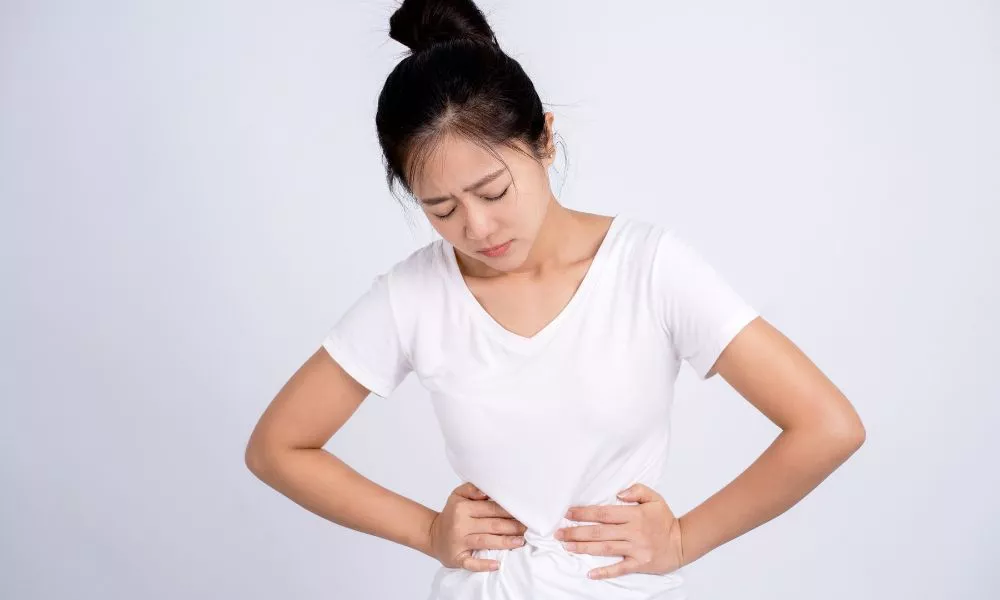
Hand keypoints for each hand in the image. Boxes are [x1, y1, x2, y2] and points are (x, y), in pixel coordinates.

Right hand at [428, 482, 527, 571]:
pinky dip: (484, 565)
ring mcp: (459, 542)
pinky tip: (497, 565)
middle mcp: (460, 524)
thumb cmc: (452, 514)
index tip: (524, 513)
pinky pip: (471, 563)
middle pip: (492, 525)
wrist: (432, 535)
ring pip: (485, 541)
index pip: (491, 508)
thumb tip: (487, 490)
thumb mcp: (457, 495)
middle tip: (528, 528)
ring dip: (505, 542)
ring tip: (520, 542)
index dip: (509, 511)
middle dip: (512, 527)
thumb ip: (472, 489)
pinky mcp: (457, 558)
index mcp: (462, 507)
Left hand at [554, 483, 684, 579]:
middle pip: (600, 532)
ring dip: (584, 548)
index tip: (568, 513)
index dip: (584, 513)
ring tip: (566, 546)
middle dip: (577, 532)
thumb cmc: (665, 519)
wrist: (683, 542)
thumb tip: (619, 493)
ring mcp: (636, 550)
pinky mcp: (640, 564)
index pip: (604, 513)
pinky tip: (590, 573)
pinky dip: (605, 572)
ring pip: (605, 549)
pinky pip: (620, 569)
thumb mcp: (654, 498)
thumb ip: (637, 490)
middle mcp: (634, 532)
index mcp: (635, 515)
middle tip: (559, 533)